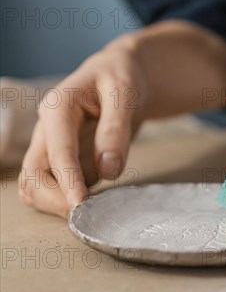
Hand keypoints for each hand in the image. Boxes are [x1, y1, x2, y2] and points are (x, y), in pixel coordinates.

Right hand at [20, 20, 225, 216]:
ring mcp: (50, 147)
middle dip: (55, 198)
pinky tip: (92, 201)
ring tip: (92, 209)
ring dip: (55, 203)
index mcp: (58, 107)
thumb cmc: (121, 78)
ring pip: (34, 185)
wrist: (119, 76)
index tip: (81, 206)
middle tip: (89, 214)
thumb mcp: (125, 94)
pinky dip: (63, 200)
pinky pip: (51, 188)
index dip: (68, 180)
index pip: (57, 151)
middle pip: (33, 174)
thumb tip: (108, 170)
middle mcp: (46, 129)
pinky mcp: (59, 160)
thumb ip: (116, 130)